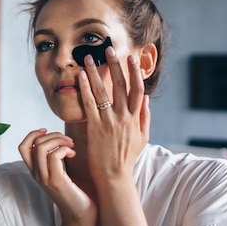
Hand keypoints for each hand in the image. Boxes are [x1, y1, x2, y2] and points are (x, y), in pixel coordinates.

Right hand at [19, 129, 95, 224]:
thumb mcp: (62, 172)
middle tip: (68, 141)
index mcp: (36, 171)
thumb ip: (56, 159)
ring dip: (59, 140)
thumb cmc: (76, 193)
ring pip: (41, 147)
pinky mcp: (56, 181)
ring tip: (71, 146)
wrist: (81, 216)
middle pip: (33, 144)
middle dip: (52, 135)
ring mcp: (45, 178)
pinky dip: (65, 149)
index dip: (33, 134)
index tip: (48, 132)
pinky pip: (55, 155)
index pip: (22, 147)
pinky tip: (73, 155)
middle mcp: (37, 175)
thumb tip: (59, 139)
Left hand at [78, 47, 149, 186]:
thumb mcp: (142, 138)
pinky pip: (89, 104)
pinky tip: (80, 77)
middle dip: (115, 66)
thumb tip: (146, 98)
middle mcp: (123, 117)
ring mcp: (109, 122)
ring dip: (96, 73)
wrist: (114, 177)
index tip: (131, 57)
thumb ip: (144, 117)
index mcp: (135, 118)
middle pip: (120, 86)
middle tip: (108, 49)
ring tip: (90, 58)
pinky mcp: (94, 128)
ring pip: (102, 92)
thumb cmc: (127, 158)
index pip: (137, 89)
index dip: (134, 72)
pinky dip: (85, 89)